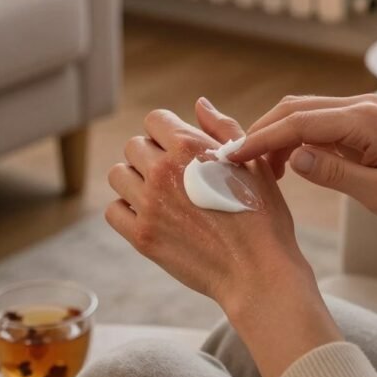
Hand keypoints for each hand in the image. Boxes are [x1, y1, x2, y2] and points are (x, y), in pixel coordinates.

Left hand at [107, 108, 341, 376]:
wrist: (259, 272)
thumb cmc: (262, 216)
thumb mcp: (252, 163)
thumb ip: (222, 128)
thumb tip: (199, 103)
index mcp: (189, 147)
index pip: (155, 120)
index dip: (167, 132)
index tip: (178, 149)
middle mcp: (163, 171)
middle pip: (134, 146)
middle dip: (151, 154)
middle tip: (172, 175)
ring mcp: (149, 205)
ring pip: (118, 175)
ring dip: (134, 179)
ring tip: (157, 193)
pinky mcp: (142, 237)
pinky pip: (114, 210)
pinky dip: (126, 210)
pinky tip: (148, 215)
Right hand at [198, 94, 376, 245]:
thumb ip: (334, 175)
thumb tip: (292, 159)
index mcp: (365, 120)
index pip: (299, 122)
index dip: (262, 137)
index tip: (233, 155)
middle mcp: (360, 106)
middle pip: (295, 109)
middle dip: (261, 132)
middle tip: (235, 161)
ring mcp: (360, 110)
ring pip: (303, 113)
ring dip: (276, 136)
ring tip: (259, 170)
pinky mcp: (359, 122)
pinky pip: (317, 123)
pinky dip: (294, 139)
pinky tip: (285, 164)